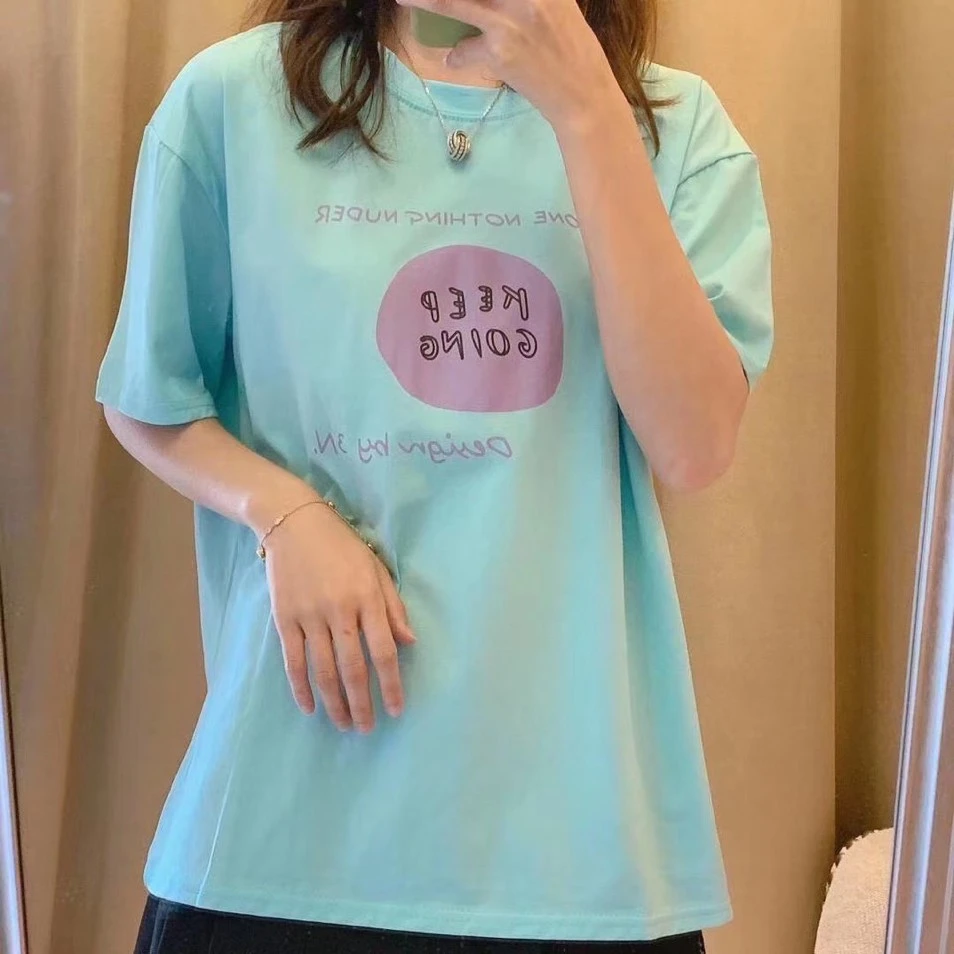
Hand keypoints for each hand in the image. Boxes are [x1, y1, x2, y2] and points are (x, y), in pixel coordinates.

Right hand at [263, 501, 415, 731]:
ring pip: (323, 670)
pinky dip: (301, 687)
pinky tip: (310, 707)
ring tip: (343, 724)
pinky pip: (293, 661)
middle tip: (367, 728)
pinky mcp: (284, 618)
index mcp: (367, 598)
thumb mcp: (376, 568)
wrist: (294, 523)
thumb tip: (409, 643)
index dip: (391, 683)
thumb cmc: (342, 546)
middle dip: (362, 703)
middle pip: (353, 667)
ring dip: (334, 702)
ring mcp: (309, 616)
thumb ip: (392, 607)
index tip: (397, 709)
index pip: (383, 650)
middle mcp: (339, 610)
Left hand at [397, 0, 621, 128]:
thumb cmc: (571, 47)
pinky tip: (455, 59)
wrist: (581, 93)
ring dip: (426, 1)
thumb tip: (489, 2)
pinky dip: (457, 57)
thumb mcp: (557, 6)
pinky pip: (464, 51)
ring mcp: (509, 22)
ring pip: (455, 4)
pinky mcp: (500, 53)